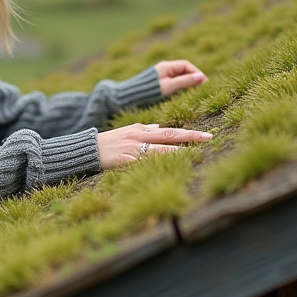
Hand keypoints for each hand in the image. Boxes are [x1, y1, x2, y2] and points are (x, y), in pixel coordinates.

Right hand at [97, 123, 212, 169]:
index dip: (188, 132)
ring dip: (179, 151)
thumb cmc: (109, 142)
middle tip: (209, 137)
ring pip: (160, 149)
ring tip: (196, 153)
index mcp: (140, 129)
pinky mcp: (125, 160)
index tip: (205, 134)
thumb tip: (159, 128)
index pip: (169, 131)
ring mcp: (133, 148)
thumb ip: (144, 129)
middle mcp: (139, 136)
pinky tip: (170, 168)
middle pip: (169, 135)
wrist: (88, 149)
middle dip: (190, 136)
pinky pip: (145, 163)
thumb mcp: (127, 131)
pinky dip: (158, 164)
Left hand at [155, 60, 207, 97]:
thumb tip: (202, 77)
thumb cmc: (150, 92)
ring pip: (180, 79)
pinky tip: (185, 97)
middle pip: (184, 72)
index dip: (196, 73)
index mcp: (167, 66)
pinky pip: (174, 85)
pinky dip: (181, 89)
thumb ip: (185, 81)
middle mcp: (165, 70)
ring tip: (196, 94)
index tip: (205, 83)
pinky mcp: (161, 86)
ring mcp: (163, 78)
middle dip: (194, 79)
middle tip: (202, 89)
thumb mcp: (170, 86)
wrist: (132, 98)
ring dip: (188, 85)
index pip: (186, 65)